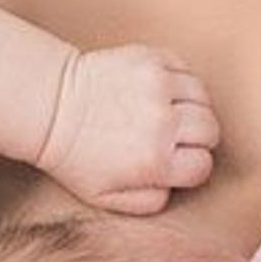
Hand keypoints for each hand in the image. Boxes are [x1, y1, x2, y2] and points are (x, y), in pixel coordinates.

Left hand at [35, 45, 218, 216]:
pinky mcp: (150, 59)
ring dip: (192, 106)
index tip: (177, 160)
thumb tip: (174, 188)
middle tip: (175, 137)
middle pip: (210, 129)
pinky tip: (161, 91)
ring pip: (203, 97)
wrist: (50, 107)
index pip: (203, 165)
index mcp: (153, 162)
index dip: (192, 166)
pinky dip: (180, 79)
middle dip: (198, 137)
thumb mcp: (105, 197)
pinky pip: (186, 69)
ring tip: (170, 112)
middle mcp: (160, 123)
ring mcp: (156, 86)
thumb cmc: (77, 156)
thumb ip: (147, 202)